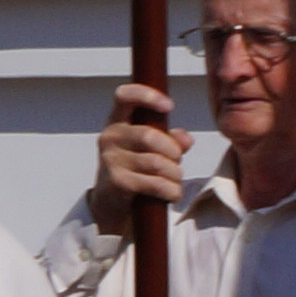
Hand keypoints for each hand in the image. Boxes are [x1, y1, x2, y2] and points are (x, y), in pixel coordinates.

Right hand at [94, 80, 185, 223]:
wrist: (112, 201)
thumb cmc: (135, 166)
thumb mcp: (154, 147)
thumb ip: (172, 138)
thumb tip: (186, 140)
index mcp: (118, 120)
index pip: (124, 96)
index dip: (147, 96)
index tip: (169, 106)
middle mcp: (110, 136)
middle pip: (149, 136)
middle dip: (173, 152)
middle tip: (177, 161)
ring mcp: (110, 159)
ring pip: (156, 163)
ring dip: (175, 174)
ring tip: (175, 179)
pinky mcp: (116, 182)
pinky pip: (154, 183)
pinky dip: (171, 190)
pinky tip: (172, 192)